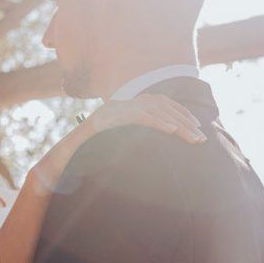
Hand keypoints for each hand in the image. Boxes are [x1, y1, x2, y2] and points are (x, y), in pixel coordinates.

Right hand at [32, 93, 204, 195]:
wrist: (63, 159)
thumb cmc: (88, 157)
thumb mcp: (118, 146)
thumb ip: (135, 140)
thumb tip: (159, 146)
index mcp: (125, 108)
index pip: (159, 103)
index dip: (180, 112)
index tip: (196, 126)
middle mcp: (121, 104)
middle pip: (160, 104)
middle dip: (184, 119)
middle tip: (200, 137)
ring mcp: (114, 109)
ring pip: (153, 109)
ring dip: (176, 122)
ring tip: (192, 136)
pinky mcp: (108, 118)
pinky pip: (138, 116)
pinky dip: (157, 121)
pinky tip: (172, 130)